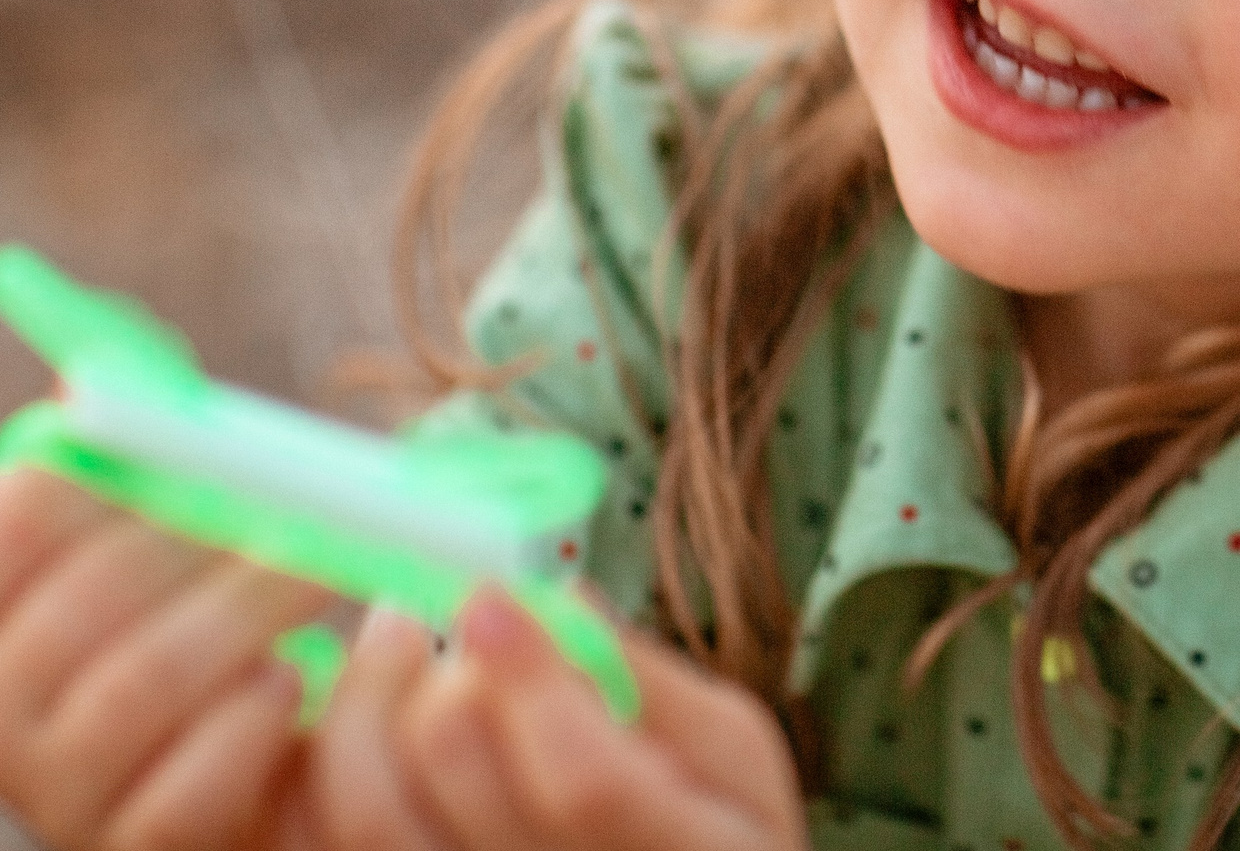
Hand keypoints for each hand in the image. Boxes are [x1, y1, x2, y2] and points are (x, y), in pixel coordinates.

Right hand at [0, 466, 329, 850]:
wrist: (238, 772)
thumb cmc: (197, 629)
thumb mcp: (160, 552)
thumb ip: (143, 475)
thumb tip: (118, 379)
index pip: (22, 522)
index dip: (109, 476)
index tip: (194, 450)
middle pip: (89, 602)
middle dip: (207, 540)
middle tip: (312, 505)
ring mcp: (56, 789)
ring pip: (140, 684)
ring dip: (246, 613)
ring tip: (321, 575)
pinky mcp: (124, 844)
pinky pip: (177, 793)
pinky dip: (243, 726)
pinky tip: (289, 681)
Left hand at [304, 586, 806, 850]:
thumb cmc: (712, 834)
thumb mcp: (733, 758)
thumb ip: (653, 685)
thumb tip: (561, 597)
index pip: (584, 783)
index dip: (533, 679)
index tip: (493, 597)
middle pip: (457, 773)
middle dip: (447, 672)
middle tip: (458, 621)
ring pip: (369, 811)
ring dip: (367, 702)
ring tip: (396, 647)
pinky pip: (324, 835)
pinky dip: (320, 766)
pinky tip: (361, 722)